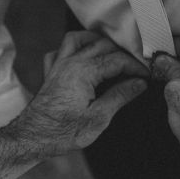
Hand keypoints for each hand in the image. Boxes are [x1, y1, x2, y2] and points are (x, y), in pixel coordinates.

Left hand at [0, 32, 147, 178]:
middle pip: (103, 45)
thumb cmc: (63, 132)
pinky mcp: (50, 73)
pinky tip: (82, 57)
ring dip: (98, 42)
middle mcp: (70, 62)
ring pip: (79, 39)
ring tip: (113, 54)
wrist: (31, 139)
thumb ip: (120, 96)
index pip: (118, 60)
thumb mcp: (98, 119)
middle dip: (123, 53)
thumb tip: (139, 84)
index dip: (136, 67)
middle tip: (136, 68)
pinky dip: (73, 48)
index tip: (147, 77)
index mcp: (84, 71)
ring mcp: (58, 65)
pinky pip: (60, 50)